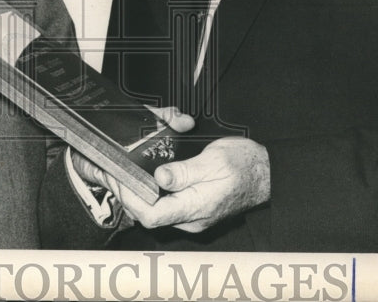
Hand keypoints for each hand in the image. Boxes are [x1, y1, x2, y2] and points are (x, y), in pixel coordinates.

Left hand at [78, 135, 270, 233]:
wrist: (266, 174)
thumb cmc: (245, 165)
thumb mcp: (214, 159)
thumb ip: (185, 171)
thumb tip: (160, 176)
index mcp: (195, 207)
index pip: (150, 215)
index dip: (129, 198)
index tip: (118, 178)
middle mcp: (191, 218)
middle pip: (147, 214)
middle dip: (125, 193)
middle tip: (110, 171)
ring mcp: (192, 216)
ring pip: (154, 211)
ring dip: (135, 193)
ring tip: (120, 172)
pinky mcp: (193, 210)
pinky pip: (164, 206)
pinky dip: (149, 193)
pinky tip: (142, 178)